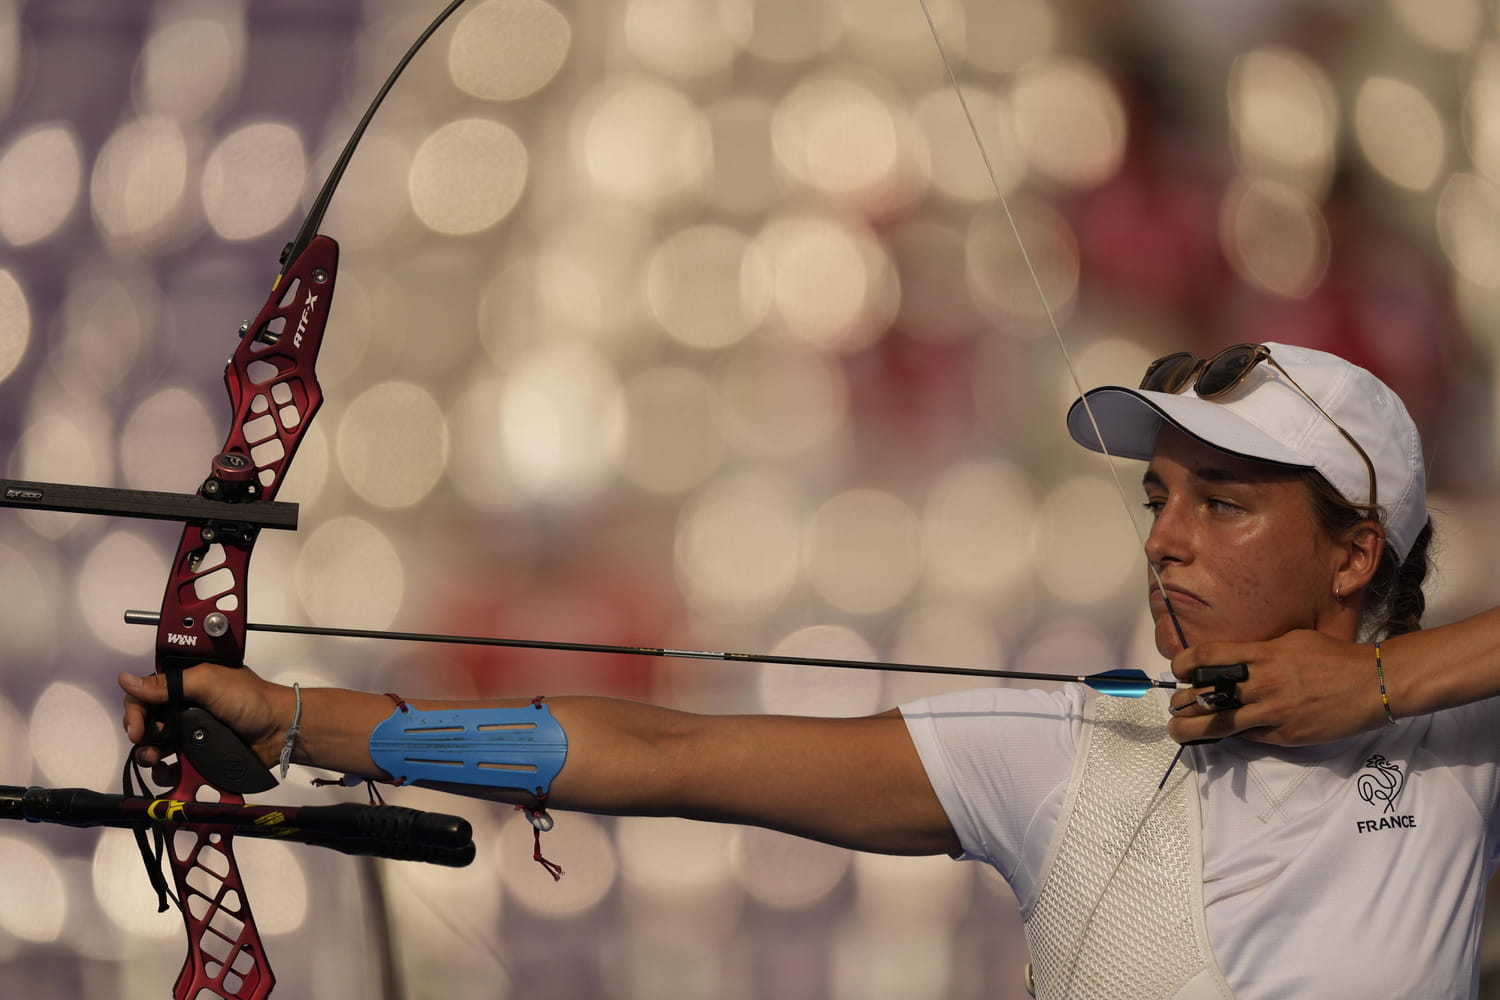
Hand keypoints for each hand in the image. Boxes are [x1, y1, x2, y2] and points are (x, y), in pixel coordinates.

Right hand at [119, 664, 293, 769]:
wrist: (280, 729)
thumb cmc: (249, 699)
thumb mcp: (207, 682)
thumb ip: (168, 683)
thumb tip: (126, 679)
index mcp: (184, 687)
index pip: (145, 697)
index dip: (136, 711)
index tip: (138, 727)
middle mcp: (184, 711)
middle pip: (146, 725)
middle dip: (139, 735)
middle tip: (145, 742)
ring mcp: (191, 737)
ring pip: (156, 749)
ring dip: (148, 755)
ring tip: (156, 760)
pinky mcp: (199, 759)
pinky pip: (173, 769)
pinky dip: (165, 774)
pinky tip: (167, 773)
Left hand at [1166, 629, 1385, 745]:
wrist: (1372, 684)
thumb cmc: (1333, 657)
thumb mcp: (1292, 640)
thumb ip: (1261, 651)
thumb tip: (1237, 659)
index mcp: (1261, 655)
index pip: (1207, 657)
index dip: (1184, 664)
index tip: (1177, 670)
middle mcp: (1262, 684)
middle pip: (1205, 696)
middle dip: (1182, 703)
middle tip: (1175, 706)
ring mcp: (1273, 713)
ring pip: (1219, 725)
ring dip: (1193, 729)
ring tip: (1178, 731)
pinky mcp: (1285, 735)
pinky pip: (1251, 736)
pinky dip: (1237, 734)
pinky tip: (1229, 732)